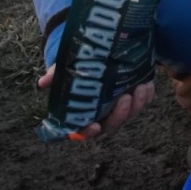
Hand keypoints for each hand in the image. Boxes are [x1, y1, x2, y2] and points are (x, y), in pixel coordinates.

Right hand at [37, 65, 155, 140]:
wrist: (95, 58)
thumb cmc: (76, 70)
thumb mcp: (64, 71)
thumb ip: (56, 76)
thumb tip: (42, 82)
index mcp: (83, 115)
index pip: (83, 132)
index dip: (88, 132)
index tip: (93, 126)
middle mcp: (102, 116)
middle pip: (112, 125)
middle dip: (120, 114)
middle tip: (125, 98)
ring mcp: (119, 109)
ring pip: (129, 115)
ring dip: (138, 104)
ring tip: (141, 87)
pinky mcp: (133, 99)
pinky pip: (143, 103)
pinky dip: (147, 96)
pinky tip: (148, 84)